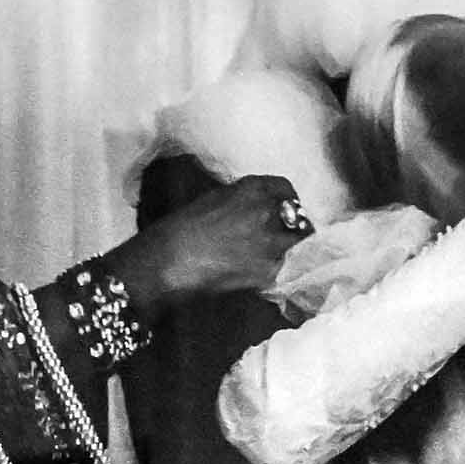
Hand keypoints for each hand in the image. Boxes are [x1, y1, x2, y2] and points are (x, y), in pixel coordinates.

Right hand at [100, 173, 308, 313]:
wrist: (167, 262)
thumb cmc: (179, 228)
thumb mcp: (212, 200)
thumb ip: (240, 200)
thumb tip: (252, 207)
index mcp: (253, 189)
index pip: (286, 189)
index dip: (287, 200)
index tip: (286, 209)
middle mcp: (268, 211)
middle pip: (298, 217)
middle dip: (293, 225)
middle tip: (286, 235)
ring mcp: (272, 243)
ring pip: (297, 245)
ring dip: (291, 249)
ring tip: (279, 257)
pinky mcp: (269, 271)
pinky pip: (286, 269)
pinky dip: (281, 272)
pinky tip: (268, 274)